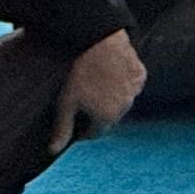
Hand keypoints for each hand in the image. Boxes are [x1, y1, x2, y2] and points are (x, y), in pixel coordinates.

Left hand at [52, 29, 146, 148]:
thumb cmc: (80, 73)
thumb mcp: (66, 103)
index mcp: (107, 118)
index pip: (93, 133)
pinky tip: (111, 74)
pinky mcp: (140, 75)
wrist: (99, 42)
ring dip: (112, 99)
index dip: (82, 128)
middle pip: (109, 118)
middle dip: (98, 114)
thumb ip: (62, 129)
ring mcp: (135, 91)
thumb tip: (53, 151)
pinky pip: (132, 86)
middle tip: (85, 99)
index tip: (75, 118)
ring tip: (98, 84)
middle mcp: (125, 108)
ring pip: (122, 102)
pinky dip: (124, 84)